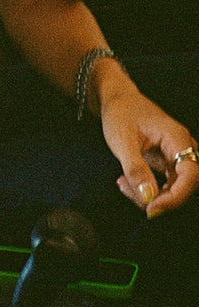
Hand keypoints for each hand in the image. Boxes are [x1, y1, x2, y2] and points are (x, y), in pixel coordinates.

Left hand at [98, 84, 198, 217]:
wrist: (116, 98)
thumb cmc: (120, 112)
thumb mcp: (122, 140)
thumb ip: (135, 169)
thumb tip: (149, 198)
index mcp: (176, 137)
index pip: (190, 174)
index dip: (175, 197)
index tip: (152, 208)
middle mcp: (182, 147)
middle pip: (184, 184)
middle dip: (158, 196)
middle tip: (128, 190)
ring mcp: (176, 154)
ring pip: (173, 187)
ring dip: (149, 193)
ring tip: (122, 182)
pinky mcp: (167, 161)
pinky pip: (164, 183)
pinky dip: (146, 187)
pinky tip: (126, 181)